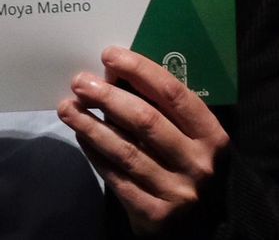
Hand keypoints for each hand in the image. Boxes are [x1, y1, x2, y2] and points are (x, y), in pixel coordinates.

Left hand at [57, 46, 228, 236]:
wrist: (199, 225)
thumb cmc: (186, 163)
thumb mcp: (189, 135)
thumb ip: (162, 108)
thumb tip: (114, 73)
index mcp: (212, 136)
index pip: (173, 94)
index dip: (139, 70)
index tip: (109, 55)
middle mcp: (199, 164)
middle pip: (145, 120)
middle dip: (107, 97)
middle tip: (79, 82)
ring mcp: (178, 191)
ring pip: (125, 150)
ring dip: (90, 125)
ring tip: (67, 107)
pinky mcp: (154, 213)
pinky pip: (116, 177)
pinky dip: (94, 153)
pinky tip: (79, 135)